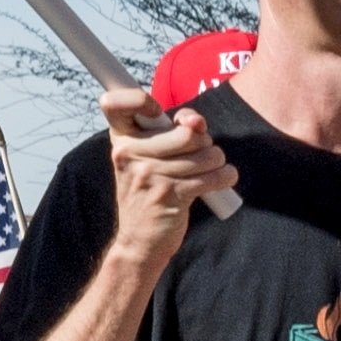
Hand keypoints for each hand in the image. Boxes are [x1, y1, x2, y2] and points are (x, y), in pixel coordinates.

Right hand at [99, 80, 230, 267]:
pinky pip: (213, 176)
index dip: (139, 100)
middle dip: (204, 141)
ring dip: (216, 161)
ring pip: (206, 153)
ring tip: (209, 169)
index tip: (157, 113)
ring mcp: (149, 175)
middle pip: (188, 132)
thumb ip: (173, 129)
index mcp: (122, 139)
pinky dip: (225, 176)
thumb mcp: (149, 156)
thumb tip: (196, 121)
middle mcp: (130, 154)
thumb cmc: (149, 191)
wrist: (139, 240)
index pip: (114, 103)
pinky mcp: (170, 196)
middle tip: (199, 153)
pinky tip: (222, 179)